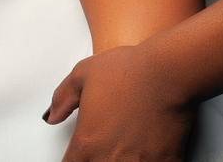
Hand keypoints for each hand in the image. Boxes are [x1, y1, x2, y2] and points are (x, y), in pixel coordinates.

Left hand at [46, 44, 192, 161]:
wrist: (169, 71)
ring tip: (129, 151)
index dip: (75, 160)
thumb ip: (63, 98)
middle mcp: (109, 159)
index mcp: (86, 144)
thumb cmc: (131, 70)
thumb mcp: (84, 73)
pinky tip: (148, 154)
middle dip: (98, 159)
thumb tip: (53, 114)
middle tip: (106, 146)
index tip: (80, 155)